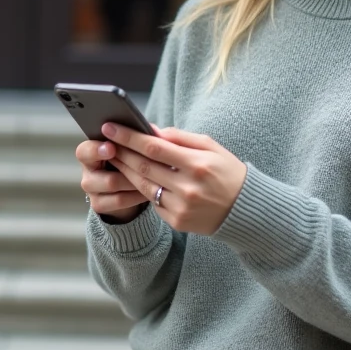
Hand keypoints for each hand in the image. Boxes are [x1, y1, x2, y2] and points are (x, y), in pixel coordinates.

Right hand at [75, 135, 150, 219]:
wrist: (128, 189)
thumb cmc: (130, 160)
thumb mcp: (132, 147)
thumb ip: (138, 136)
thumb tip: (152, 130)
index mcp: (90, 151)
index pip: (85, 150)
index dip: (96, 149)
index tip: (111, 147)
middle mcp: (87, 170)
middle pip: (98, 169)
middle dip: (122, 164)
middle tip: (142, 163)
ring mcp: (91, 189)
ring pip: (112, 183)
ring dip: (133, 179)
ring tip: (153, 176)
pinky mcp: (98, 205)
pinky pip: (119, 200)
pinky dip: (136, 195)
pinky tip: (149, 191)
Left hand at [100, 122, 247, 234]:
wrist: (245, 210)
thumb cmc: (227, 172)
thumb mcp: (211, 147)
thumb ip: (180, 137)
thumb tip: (150, 129)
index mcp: (198, 165)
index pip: (154, 148)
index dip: (129, 137)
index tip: (111, 127)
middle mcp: (188, 188)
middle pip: (143, 167)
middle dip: (121, 152)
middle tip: (105, 140)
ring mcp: (182, 207)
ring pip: (143, 186)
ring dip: (125, 170)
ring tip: (114, 156)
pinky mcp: (177, 222)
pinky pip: (152, 202)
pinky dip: (141, 188)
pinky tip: (132, 176)